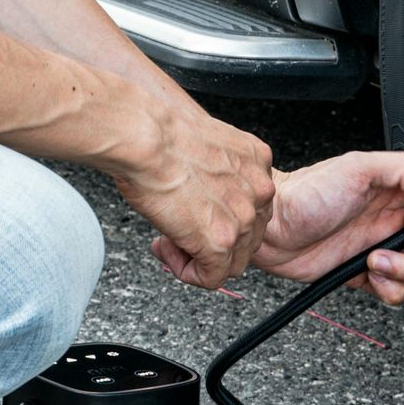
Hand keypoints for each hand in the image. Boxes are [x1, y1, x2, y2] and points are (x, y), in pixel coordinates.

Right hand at [109, 90, 274, 288]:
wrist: (144, 136)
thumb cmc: (158, 127)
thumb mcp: (202, 135)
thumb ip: (212, 161)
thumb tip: (196, 170)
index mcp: (256, 160)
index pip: (251, 203)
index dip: (221, 212)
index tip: (196, 208)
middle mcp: (258, 190)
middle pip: (247, 234)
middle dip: (213, 236)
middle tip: (180, 226)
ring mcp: (242, 219)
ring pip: (232, 260)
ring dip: (199, 255)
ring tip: (169, 239)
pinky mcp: (220, 243)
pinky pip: (211, 277)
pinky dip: (188, 272)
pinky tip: (168, 251)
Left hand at [152, 149, 403, 305]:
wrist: (269, 225)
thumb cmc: (306, 190)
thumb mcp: (358, 166)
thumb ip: (403, 172)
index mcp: (398, 189)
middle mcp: (393, 217)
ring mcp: (381, 245)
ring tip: (376, 258)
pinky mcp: (365, 272)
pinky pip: (396, 288)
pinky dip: (390, 287)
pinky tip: (371, 275)